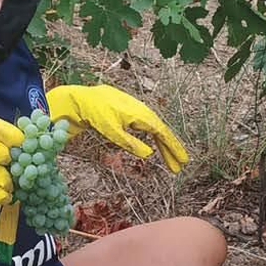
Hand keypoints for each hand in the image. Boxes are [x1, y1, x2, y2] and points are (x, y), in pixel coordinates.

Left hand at [45, 84, 189, 172]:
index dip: (173, 148)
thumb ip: (130, 143)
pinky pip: (148, 126)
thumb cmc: (96, 114)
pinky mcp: (132, 112)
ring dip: (163, 146)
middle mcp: (143, 111)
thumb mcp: (111, 131)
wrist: (83, 99)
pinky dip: (154, 138)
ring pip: (155, 130)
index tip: (182, 161)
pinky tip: (157, 146)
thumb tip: (149, 154)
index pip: (162, 133)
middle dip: (171, 150)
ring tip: (170, 161)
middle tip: (179, 167)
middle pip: (161, 133)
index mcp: (141, 115)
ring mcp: (138, 110)